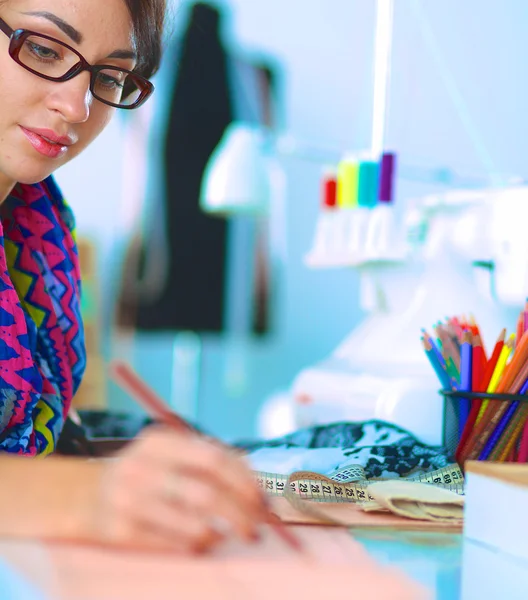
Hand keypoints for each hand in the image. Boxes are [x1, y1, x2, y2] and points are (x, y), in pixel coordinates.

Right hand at [93, 426, 265, 552]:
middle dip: (241, 515)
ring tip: (228, 535)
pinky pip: (174, 546)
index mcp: (159, 442)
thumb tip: (258, 487)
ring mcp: (127, 501)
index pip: (214, 459)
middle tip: (256, 530)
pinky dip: (197, 546)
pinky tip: (202, 542)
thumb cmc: (148, 474)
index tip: (262, 500)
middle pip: (207, 495)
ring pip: (194, 525)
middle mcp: (140, 468)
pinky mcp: (120, 533)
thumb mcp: (171, 453)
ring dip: (220, 534)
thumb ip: (211, 460)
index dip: (245, 482)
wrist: (88, 496)